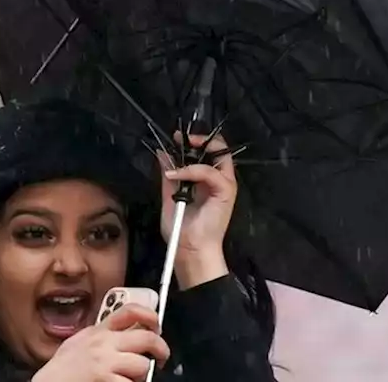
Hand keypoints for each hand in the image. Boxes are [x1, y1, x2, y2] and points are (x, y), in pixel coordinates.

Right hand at [32, 304, 169, 381]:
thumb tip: (127, 332)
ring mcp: (105, 363)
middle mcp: (104, 344)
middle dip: (161, 349)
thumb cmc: (62, 369)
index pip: (130, 311)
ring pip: (143, 365)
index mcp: (98, 331)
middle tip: (160, 358)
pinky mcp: (106, 381)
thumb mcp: (80, 342)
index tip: (157, 327)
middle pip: (147, 338)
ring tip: (130, 378)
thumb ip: (102, 335)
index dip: (151, 316)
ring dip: (142, 375)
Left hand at [158, 133, 235, 287]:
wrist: (189, 250)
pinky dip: (193, 170)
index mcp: (207, 181)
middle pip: (219, 148)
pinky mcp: (226, 191)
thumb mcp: (169, 196)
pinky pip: (211, 172)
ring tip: (181, 151)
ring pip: (220, 154)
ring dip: (199, 149)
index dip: (194, 142)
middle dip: (201, 139)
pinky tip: (177, 174)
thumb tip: (161, 153)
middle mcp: (218, 180)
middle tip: (182, 138)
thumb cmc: (182, 230)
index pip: (208, 153)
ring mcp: (224, 185)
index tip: (176, 138)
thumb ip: (168, 175)